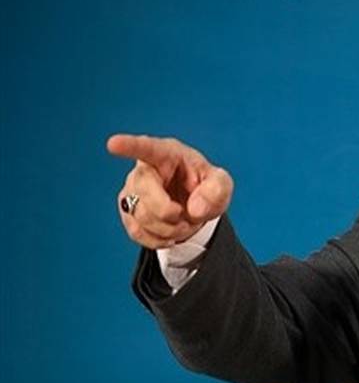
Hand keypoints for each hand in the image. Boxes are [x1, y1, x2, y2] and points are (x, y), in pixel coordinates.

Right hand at [107, 133, 233, 248]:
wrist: (194, 205)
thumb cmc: (205, 186)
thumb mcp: (221, 184)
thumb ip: (217, 190)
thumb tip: (194, 209)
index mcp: (167, 154)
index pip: (146, 148)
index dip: (130, 146)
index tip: (113, 144)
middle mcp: (144, 170)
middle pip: (145, 193)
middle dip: (169, 213)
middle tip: (188, 217)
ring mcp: (131, 190)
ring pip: (140, 216)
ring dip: (168, 229)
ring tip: (183, 225)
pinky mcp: (127, 210)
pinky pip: (136, 231)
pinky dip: (158, 239)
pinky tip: (170, 234)